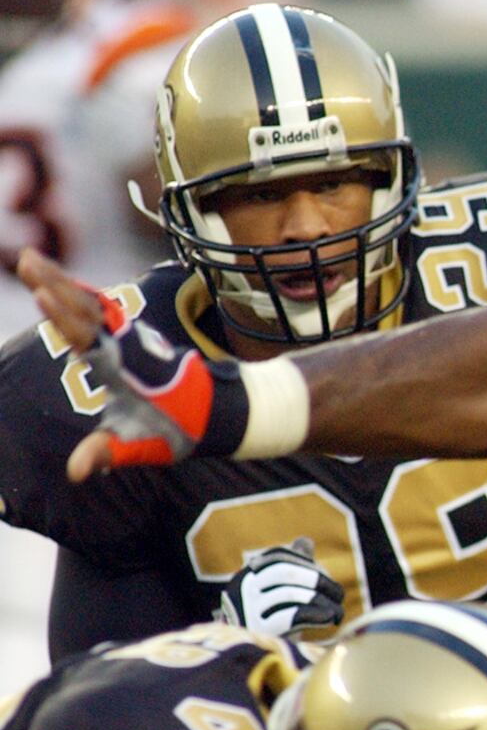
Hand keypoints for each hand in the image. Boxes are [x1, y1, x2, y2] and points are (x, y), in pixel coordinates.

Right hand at [16, 248, 245, 480]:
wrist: (218, 413)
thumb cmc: (178, 432)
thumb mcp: (145, 447)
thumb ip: (108, 454)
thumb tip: (75, 472)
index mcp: (125, 370)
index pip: (89, 339)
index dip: (64, 317)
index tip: (43, 295)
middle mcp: (128, 347)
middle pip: (87, 310)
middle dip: (56, 283)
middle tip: (25, 258)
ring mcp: (130, 338)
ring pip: (93, 303)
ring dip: (62, 281)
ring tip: (29, 258)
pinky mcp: (130, 336)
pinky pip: (100, 308)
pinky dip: (78, 292)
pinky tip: (55, 279)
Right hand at [216, 538, 344, 637]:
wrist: (251, 665)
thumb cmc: (270, 623)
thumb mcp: (278, 593)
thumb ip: (291, 567)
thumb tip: (305, 541)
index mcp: (245, 575)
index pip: (280, 557)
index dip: (307, 564)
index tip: (324, 578)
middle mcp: (241, 589)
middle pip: (286, 573)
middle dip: (319, 581)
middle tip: (338, 594)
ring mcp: (247, 610)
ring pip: (292, 594)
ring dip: (323, 601)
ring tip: (338, 613)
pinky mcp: (258, 631)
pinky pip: (293, 615)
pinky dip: (317, 614)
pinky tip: (330, 619)